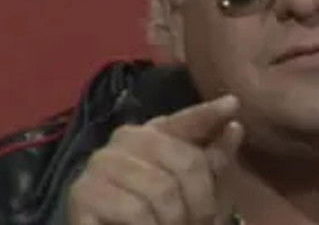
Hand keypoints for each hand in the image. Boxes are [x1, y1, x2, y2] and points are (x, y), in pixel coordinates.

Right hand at [68, 95, 243, 224]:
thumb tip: (235, 127)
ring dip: (175, 220)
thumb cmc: (156, 213)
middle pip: (185, 161)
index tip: (233, 105)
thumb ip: (213, 160)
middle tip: (202, 223)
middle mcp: (126, 139)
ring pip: (162, 189)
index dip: (209, 115)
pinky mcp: (83, 192)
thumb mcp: (193, 189)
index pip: (186, 120)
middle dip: (201, 201)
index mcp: (154, 133)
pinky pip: (135, 211)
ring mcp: (102, 163)